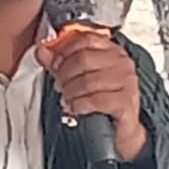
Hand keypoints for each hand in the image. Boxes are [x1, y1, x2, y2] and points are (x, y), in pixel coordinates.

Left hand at [37, 31, 147, 159]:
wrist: (120, 129)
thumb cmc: (102, 101)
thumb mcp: (78, 77)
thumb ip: (60, 63)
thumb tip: (41, 50)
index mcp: (112, 50)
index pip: (85, 39)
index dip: (64, 49)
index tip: (54, 63)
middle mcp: (122, 62)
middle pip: (84, 58)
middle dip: (65, 73)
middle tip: (59, 85)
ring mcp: (127, 81)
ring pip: (88, 80)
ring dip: (70, 91)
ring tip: (66, 98)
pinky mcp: (126, 101)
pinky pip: (96, 100)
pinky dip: (79, 105)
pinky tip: (74, 108)